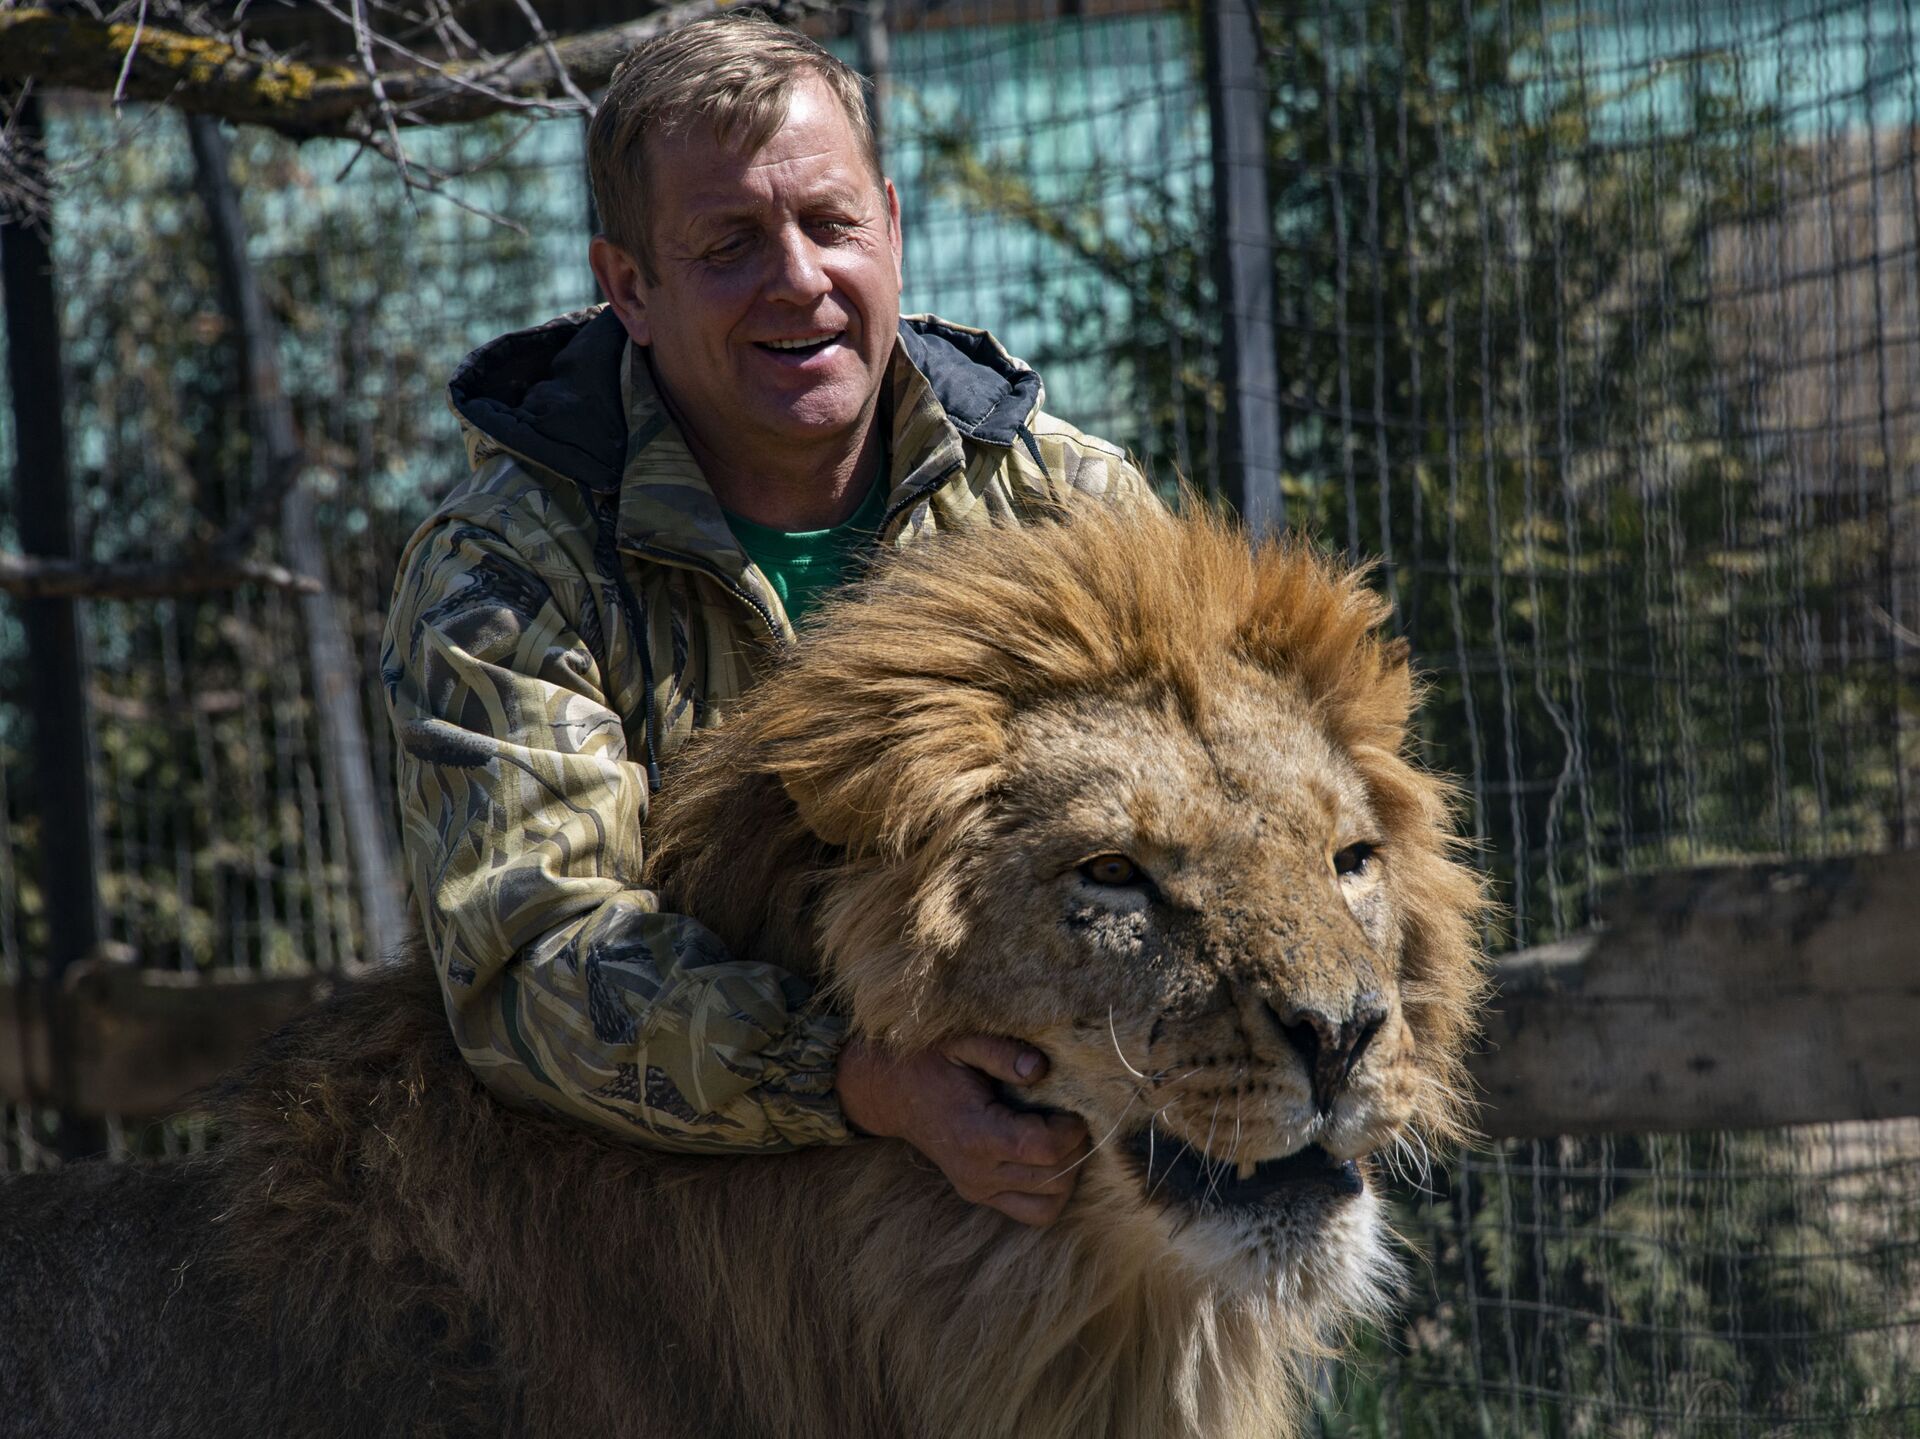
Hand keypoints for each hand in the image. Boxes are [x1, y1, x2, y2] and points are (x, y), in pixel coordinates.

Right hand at [834, 1035, 1089, 1226]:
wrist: (892, 1091)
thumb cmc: (930, 1060)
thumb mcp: (962, 1041)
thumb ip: (1001, 1052)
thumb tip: (1040, 1068)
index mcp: (975, 1133)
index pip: (1043, 1148)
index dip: (1071, 1129)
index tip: (1072, 1106)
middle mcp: (977, 1171)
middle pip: (1054, 1176)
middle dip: (1075, 1147)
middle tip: (1069, 1116)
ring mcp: (977, 1188)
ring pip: (1050, 1201)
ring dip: (1067, 1170)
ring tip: (1059, 1136)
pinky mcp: (979, 1194)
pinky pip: (1034, 1212)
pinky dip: (1051, 1191)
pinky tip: (1046, 1158)